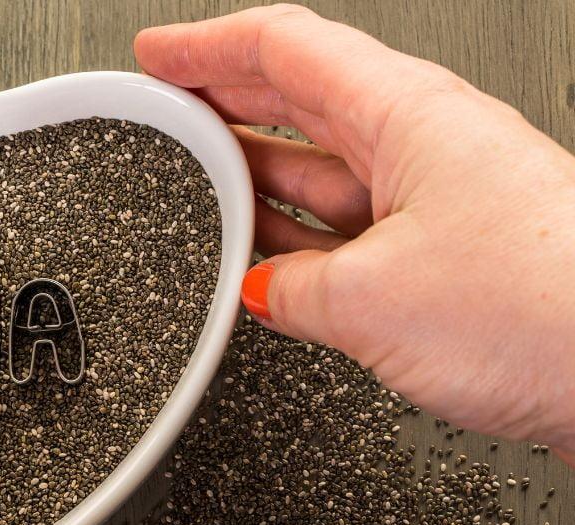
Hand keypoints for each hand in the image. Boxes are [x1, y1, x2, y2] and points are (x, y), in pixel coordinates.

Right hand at [135, 5, 574, 457]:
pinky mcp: (450, 258)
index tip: (159, 55)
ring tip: (201, 187)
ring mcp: (438, 202)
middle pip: (301, 100)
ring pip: (324, 171)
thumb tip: (260, 290)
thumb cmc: (548, 308)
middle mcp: (425, 146)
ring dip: (259, 178)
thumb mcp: (369, 300)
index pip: (283, 46)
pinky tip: (269, 262)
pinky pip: (351, 233)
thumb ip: (291, 290)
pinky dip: (302, 244)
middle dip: (224, 102)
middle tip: (168, 111)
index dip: (207, 45)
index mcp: (405, 115)